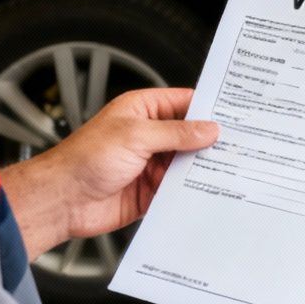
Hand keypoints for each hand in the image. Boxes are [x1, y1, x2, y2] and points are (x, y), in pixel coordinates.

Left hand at [13, 88, 217, 242]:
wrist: (62, 200)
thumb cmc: (84, 159)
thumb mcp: (135, 136)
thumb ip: (176, 133)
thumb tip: (208, 129)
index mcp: (142, 110)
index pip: (185, 103)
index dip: (209, 108)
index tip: (236, 114)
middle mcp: (149, 136)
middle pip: (190, 135)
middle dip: (212, 141)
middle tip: (242, 144)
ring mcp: (150, 164)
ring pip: (187, 164)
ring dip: (204, 168)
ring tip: (233, 170)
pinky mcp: (150, 192)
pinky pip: (178, 190)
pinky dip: (192, 191)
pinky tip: (209, 192)